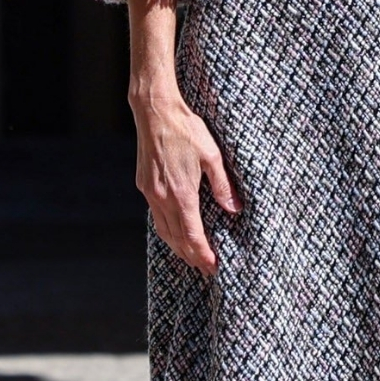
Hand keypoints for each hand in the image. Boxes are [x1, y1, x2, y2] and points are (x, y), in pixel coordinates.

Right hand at [132, 87, 241, 275]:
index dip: (204, 255)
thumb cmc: (185, 129)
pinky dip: (168, 230)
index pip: (192, 235)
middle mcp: (162, 197)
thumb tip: (234, 209)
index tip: (214, 266)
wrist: (154, 112)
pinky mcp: (145, 185)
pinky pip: (156, 216)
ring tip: (192, 257)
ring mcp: (150, 192)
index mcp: (181, 193)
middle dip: (192, 257)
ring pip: (163, 230)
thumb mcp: (212, 155)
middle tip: (206, 268)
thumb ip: (222, 185)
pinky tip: (176, 231)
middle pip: (176, 239)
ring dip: (178, 247)